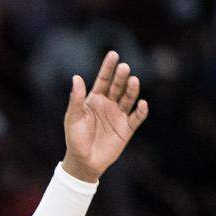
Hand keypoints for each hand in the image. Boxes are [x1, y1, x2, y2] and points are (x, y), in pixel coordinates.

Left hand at [62, 51, 148, 182]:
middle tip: (124, 67)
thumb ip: (76, 99)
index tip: (113, 54)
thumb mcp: (73, 118)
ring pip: (128, 98)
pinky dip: (141, 111)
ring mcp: (119, 115)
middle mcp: (109, 104)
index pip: (103, 80)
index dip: (108, 67)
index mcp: (94, 99)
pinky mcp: (127, 129)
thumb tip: (76, 77)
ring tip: (134, 80)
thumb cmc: (75, 139)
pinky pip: (136, 118)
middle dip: (121, 77)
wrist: (83, 162)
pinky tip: (142, 104)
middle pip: (117, 86)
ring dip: (132, 90)